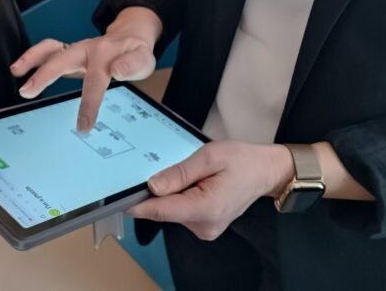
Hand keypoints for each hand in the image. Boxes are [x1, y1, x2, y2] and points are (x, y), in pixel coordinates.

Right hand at [12, 33, 155, 130]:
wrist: (130, 36)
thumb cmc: (135, 52)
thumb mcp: (143, 58)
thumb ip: (133, 64)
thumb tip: (117, 69)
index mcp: (105, 54)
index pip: (95, 80)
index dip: (88, 104)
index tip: (83, 126)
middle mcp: (86, 49)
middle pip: (62, 58)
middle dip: (44, 74)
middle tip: (27, 92)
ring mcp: (75, 49)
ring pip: (50, 49)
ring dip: (32, 59)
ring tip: (16, 72)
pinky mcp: (67, 53)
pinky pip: (47, 52)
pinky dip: (32, 58)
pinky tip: (19, 70)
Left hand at [127, 141, 293, 240]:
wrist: (265, 171)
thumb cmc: (242, 160)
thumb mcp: (209, 156)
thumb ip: (180, 173)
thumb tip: (152, 186)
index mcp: (206, 208)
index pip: (162, 210)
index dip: (139, 204)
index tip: (120, 199)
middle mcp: (204, 226)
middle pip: (166, 210)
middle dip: (163, 190)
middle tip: (177, 168)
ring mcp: (205, 229)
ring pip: (173, 211)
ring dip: (174, 193)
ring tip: (195, 174)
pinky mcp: (205, 227)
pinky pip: (182, 212)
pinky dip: (182, 198)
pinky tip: (196, 183)